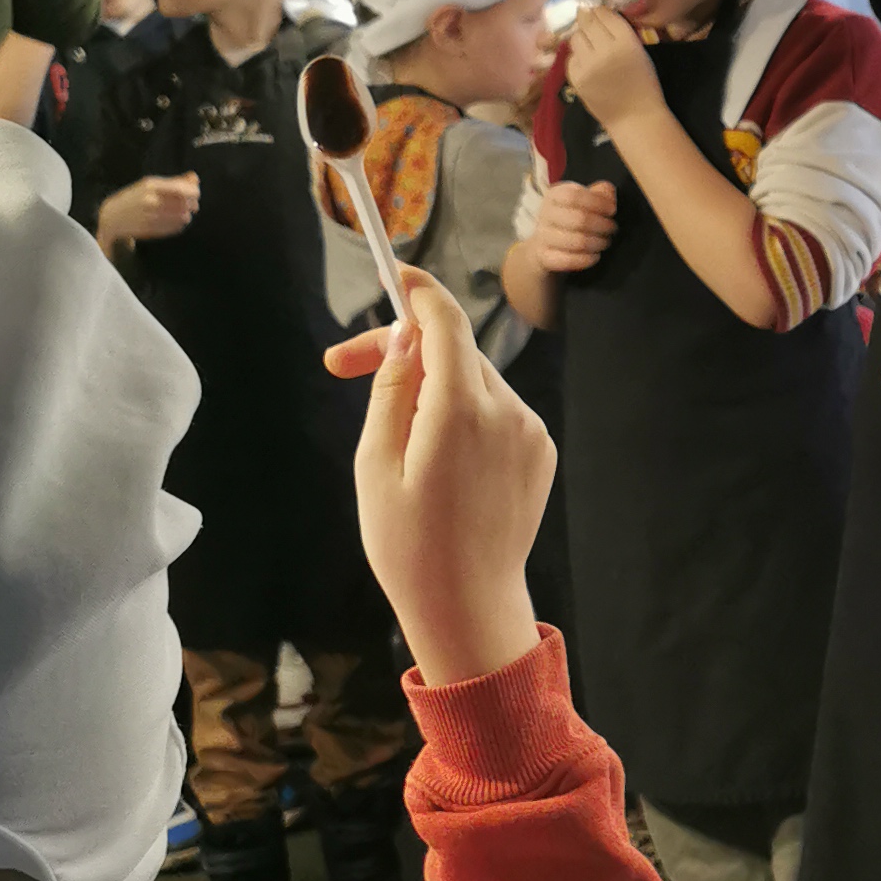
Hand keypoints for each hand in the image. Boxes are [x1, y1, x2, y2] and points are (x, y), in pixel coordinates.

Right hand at [97, 172, 198, 248]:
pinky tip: (175, 221)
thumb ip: (174, 180)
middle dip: (192, 204)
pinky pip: (175, 228)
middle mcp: (150, 200)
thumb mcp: (150, 184)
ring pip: (183, 217)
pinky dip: (179, 224)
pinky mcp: (151, 229)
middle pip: (185, 204)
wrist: (112, 216)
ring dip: (186, 215)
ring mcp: (150, 216)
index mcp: (150, 185)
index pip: (182, 189)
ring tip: (182, 213)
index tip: (196, 194)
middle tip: (191, 205)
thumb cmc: (135, 197)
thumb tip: (194, 178)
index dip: (194, 192)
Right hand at [324, 271, 550, 685]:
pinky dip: (462, 413)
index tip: (391, 275)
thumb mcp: (375, 463)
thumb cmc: (408, 544)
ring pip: (473, 380)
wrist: (468, 605)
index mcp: (462, 410)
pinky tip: (435, 459)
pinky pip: (495, 411)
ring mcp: (530, 432)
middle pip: (453, 350)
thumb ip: (390, 390)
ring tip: (390, 434)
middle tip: (341, 366)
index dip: (417, 291)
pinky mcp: (540, 452)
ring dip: (431, 386)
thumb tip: (401, 338)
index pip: (445, 322)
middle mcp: (508, 411)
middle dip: (401, 350)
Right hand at [527, 176, 618, 275]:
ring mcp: (543, 237)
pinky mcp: (544, 257)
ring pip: (577, 241)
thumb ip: (599, 193)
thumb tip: (608, 191)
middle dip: (602, 225)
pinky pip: (569, 260)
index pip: (575, 195)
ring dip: (598, 243)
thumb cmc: (569, 220)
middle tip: (612, 229)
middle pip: (579, 219)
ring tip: (605, 242)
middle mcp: (545, 214)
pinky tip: (595, 256)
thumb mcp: (582, 201)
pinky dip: (587, 259)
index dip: (598, 202)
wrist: (544, 246)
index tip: (612, 210)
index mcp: (555, 195)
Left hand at [562, 3, 662, 134]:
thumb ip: (622, 33)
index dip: (600, 11)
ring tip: (590, 46)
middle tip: (587, 19)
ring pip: (576, 37)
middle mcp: (605, 50)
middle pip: (587, 22)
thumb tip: (598, 12)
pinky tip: (587, 64)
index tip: (598, 12)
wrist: (634, 117)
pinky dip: (578, 57)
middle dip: (587, 18)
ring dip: (582, 38)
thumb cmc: (644, 84)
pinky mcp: (576, 78)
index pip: (605, 14)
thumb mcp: (640, 52)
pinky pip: (571, 58)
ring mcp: (588, 65)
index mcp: (627, 42)